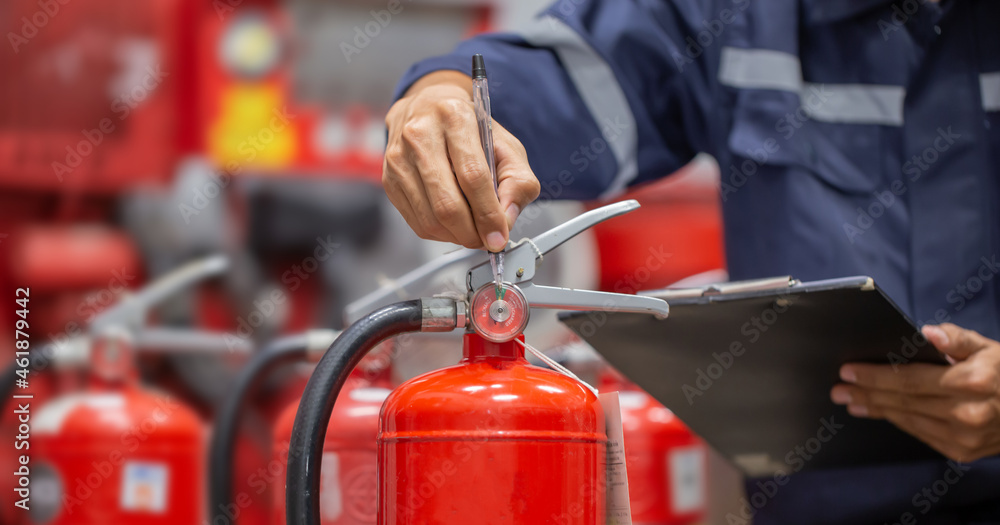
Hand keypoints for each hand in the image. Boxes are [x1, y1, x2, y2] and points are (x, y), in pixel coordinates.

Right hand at [383, 71, 539, 250]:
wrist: (428, 108)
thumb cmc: (470, 129)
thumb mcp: (507, 146)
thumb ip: (517, 182)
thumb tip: (506, 220)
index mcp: (454, 117)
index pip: (473, 176)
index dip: (488, 214)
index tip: (499, 236)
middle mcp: (420, 134)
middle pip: (447, 203)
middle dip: (472, 232)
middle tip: (487, 239)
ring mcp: (399, 157)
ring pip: (430, 218)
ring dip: (457, 236)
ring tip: (473, 232)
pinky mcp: (389, 179)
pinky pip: (416, 222)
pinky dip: (440, 232)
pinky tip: (453, 224)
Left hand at [831, 323, 999, 461]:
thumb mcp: (990, 348)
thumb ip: (958, 339)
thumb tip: (930, 333)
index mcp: (971, 383)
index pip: (910, 379)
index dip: (875, 376)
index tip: (848, 371)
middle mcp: (966, 413)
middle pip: (903, 402)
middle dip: (866, 394)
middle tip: (838, 389)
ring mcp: (964, 438)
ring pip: (908, 421)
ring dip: (877, 410)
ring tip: (852, 401)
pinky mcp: (962, 453)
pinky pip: (920, 435)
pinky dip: (898, 422)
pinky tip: (881, 413)